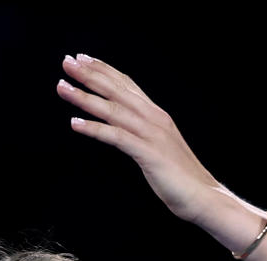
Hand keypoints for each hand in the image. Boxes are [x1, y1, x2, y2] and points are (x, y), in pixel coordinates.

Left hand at [56, 54, 222, 222]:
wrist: (202, 195)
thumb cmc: (179, 175)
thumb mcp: (158, 146)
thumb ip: (141, 132)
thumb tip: (122, 126)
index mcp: (156, 115)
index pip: (126, 85)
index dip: (104, 70)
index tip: (83, 58)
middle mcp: (153, 118)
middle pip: (116, 91)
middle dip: (90, 75)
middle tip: (67, 62)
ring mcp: (151, 134)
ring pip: (113, 110)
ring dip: (85, 97)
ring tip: (63, 87)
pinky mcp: (148, 153)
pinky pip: (116, 137)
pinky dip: (95, 129)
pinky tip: (75, 123)